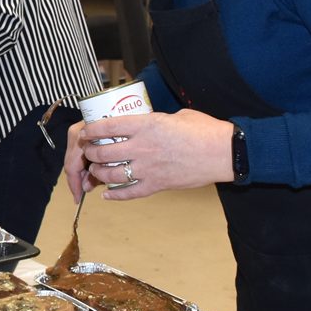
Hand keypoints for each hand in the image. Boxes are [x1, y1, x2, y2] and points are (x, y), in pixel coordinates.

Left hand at [73, 109, 235, 200]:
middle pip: (103, 152)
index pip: (107, 127)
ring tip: (97, 170)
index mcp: (146, 125)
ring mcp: (148, 168)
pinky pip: (129, 193)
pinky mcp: (157, 185)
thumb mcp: (175, 116)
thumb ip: (154, 121)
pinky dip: (115, 195)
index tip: (86, 131)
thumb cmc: (204, 129)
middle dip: (91, 152)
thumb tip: (143, 123)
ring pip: (111, 174)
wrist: (223, 153)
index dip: (91, 130)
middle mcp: (142, 147)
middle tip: (89, 151)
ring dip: (99, 173)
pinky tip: (107, 194)